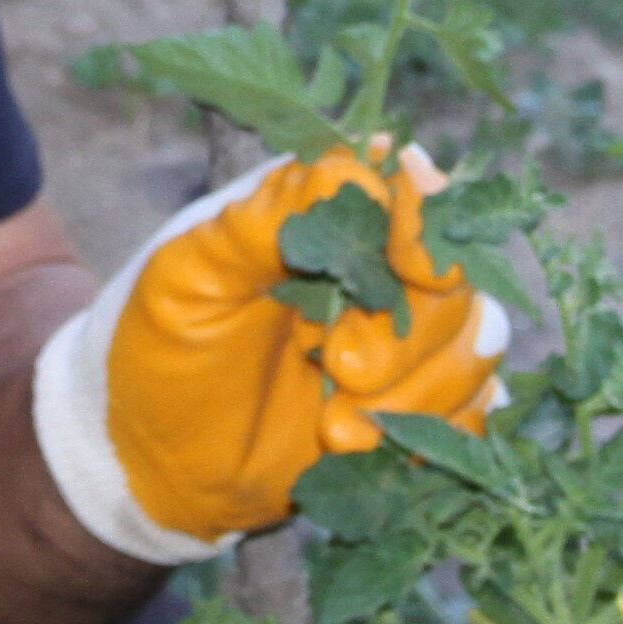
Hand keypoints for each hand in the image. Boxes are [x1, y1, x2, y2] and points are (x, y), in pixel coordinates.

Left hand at [28, 144, 509, 564]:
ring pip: (475, 349)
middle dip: (405, 334)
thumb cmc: (158, 351)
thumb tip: (362, 161)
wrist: (147, 462)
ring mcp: (403, 343)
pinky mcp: (412, 410)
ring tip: (333, 426)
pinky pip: (472, 413)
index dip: (426, 225)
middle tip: (338, 366)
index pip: (413, 194)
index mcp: (325, 217)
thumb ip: (265, 217)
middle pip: (456, 281)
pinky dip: (433, 435)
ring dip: (415, 393)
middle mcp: (377, 271)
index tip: (411, 265)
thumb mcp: (189, 276)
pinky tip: (356, 449)